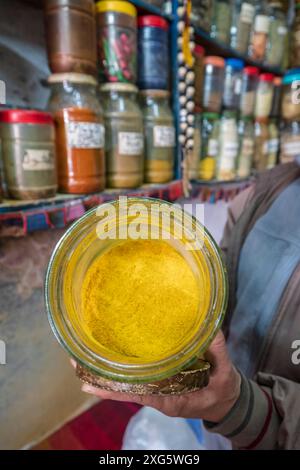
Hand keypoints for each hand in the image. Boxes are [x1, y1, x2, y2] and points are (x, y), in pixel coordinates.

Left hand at [77, 331, 240, 422]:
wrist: (226, 402)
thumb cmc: (223, 390)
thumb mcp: (225, 373)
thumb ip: (217, 351)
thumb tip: (210, 327)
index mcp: (171, 398)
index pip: (138, 394)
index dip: (114, 390)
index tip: (90, 383)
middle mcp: (159, 395)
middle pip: (125, 390)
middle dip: (101, 379)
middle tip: (76, 364)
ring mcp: (157, 390)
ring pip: (128, 385)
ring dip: (106, 374)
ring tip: (81, 361)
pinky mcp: (159, 383)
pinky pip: (137, 379)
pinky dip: (120, 373)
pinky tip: (104, 362)